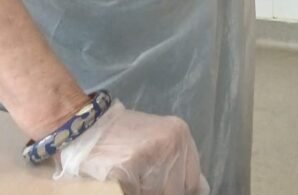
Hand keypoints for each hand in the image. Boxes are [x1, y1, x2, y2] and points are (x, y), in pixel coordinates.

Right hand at [57, 103, 208, 194]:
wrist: (83, 126)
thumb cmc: (119, 136)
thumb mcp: (157, 141)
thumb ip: (175, 162)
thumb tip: (197, 190)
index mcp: (180, 136)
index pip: (193, 181)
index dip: (178, 190)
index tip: (165, 189)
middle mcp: (172, 143)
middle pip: (177, 190)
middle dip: (159, 191)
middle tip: (141, 181)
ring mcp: (152, 154)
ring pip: (157, 193)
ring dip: (142, 191)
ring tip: (130, 179)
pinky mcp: (128, 167)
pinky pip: (136, 193)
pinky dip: (129, 191)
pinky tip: (121, 182)